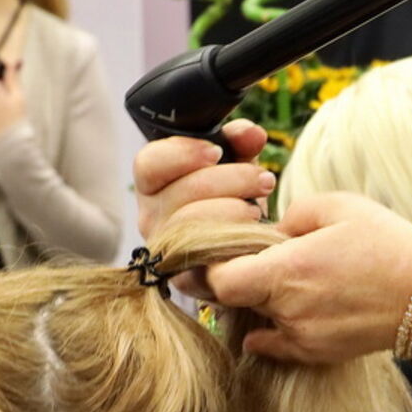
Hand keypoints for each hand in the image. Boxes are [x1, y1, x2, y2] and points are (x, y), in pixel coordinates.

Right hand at [134, 119, 275, 295]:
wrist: (241, 251)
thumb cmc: (231, 199)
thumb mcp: (235, 164)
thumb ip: (239, 142)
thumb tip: (250, 133)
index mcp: (154, 183)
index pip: (148, 163)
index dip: (182, 154)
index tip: (217, 151)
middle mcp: (151, 217)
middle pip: (179, 193)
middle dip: (229, 181)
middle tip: (263, 179)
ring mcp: (165, 250)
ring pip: (190, 225)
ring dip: (233, 211)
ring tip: (258, 208)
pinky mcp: (185, 279)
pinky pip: (205, 258)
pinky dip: (234, 242)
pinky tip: (254, 234)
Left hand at [207, 191, 411, 364]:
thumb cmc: (388, 245)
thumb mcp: (339, 206)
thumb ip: (291, 215)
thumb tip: (269, 232)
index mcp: (288, 270)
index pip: (217, 280)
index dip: (208, 266)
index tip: (216, 251)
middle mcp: (288, 310)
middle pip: (228, 301)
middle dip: (226, 279)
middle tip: (240, 259)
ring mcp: (300, 338)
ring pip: (251, 319)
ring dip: (255, 300)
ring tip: (284, 279)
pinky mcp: (314, 355)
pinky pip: (271, 344)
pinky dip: (270, 328)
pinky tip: (287, 308)